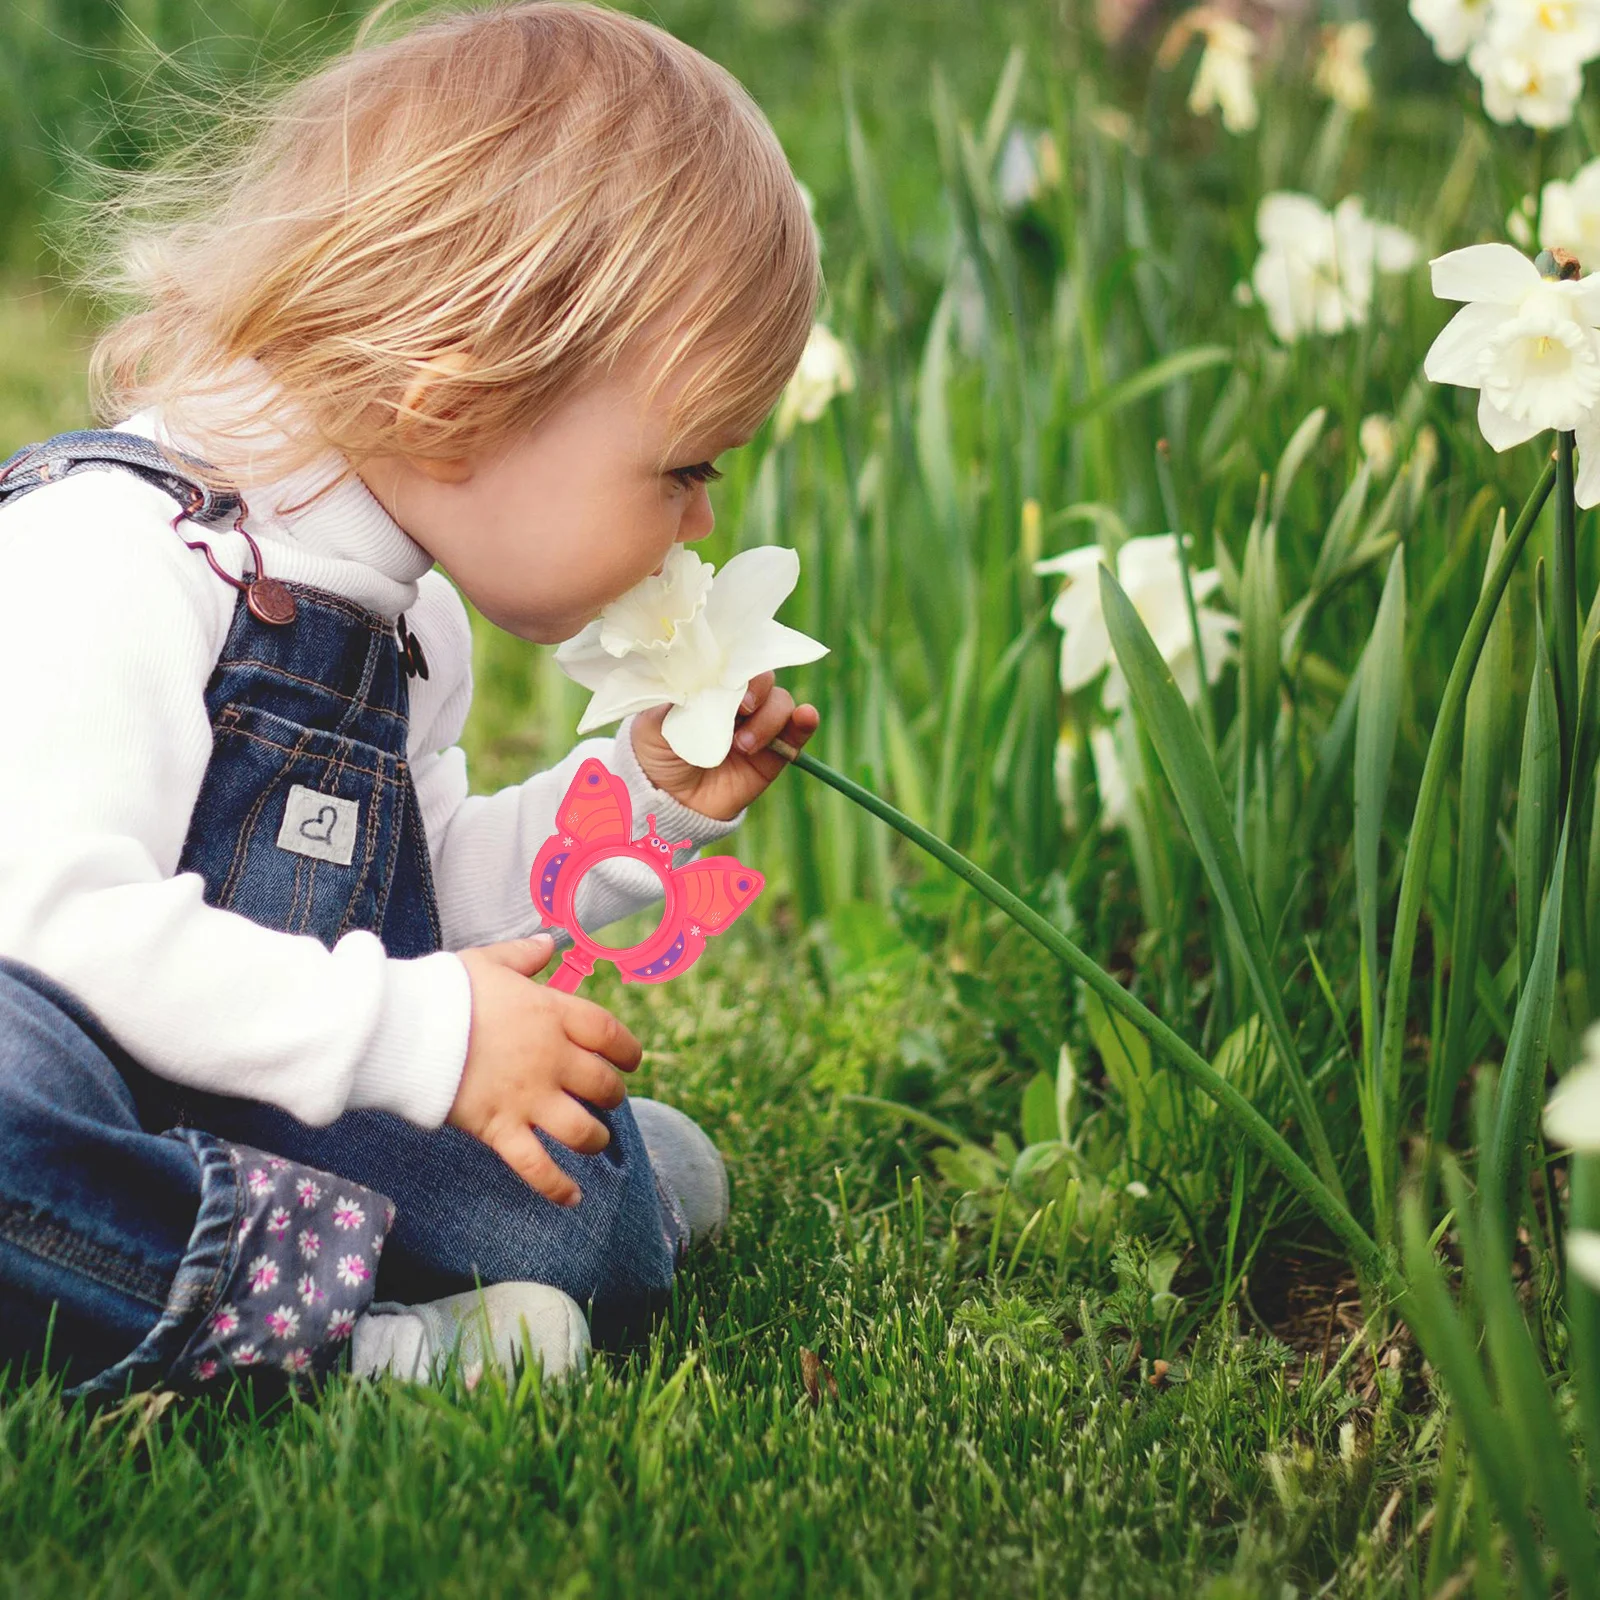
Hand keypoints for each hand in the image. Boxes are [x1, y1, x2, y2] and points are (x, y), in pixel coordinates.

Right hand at [450, 934, 641, 1205]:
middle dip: (611, 1096)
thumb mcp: (488, 961)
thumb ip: (522, 955)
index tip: (630, 1060)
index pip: (609, 1034)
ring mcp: (528, 1097)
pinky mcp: (500, 1128)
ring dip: (595, 1139)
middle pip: (604, 1086)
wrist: (407, 1026)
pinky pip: (538, 1167)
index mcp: (552, 1015)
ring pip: (583, 1130)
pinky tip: (573, 1199)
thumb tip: (545, 942)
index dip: (627, 1050)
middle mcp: (551, 1059)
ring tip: (593, 1140)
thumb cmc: (445, 991)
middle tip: (605, 1099)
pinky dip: (558, 1187)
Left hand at [629, 672, 819, 819]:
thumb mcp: (653, 722)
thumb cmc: (657, 755)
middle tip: (743, 709)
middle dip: (757, 690)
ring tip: (744, 746)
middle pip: (763, 678)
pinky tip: (806, 717)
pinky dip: (805, 721)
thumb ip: (675, 696)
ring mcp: (758, 726)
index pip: (733, 662)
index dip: (737, 665)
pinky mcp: (775, 753)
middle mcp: (738, 702)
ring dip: (768, 719)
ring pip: (781, 703)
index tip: (728, 679)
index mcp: (710, 686)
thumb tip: (697, 673)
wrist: (670, 804)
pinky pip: (798, 732)